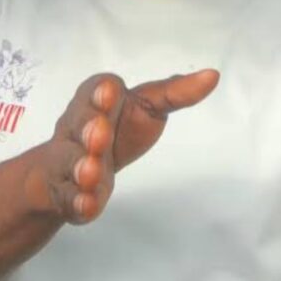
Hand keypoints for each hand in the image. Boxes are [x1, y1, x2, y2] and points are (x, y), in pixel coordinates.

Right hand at [24, 69, 218, 224]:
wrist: (75, 165)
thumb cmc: (118, 125)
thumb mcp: (147, 104)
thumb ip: (176, 92)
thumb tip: (213, 75)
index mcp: (97, 98)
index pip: (97, 89)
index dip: (102, 92)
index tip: (110, 93)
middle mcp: (77, 126)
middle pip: (79, 123)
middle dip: (89, 128)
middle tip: (100, 135)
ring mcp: (69, 160)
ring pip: (70, 160)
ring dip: (82, 166)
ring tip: (92, 173)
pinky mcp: (68, 193)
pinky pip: (69, 197)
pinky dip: (78, 202)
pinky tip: (88, 205)